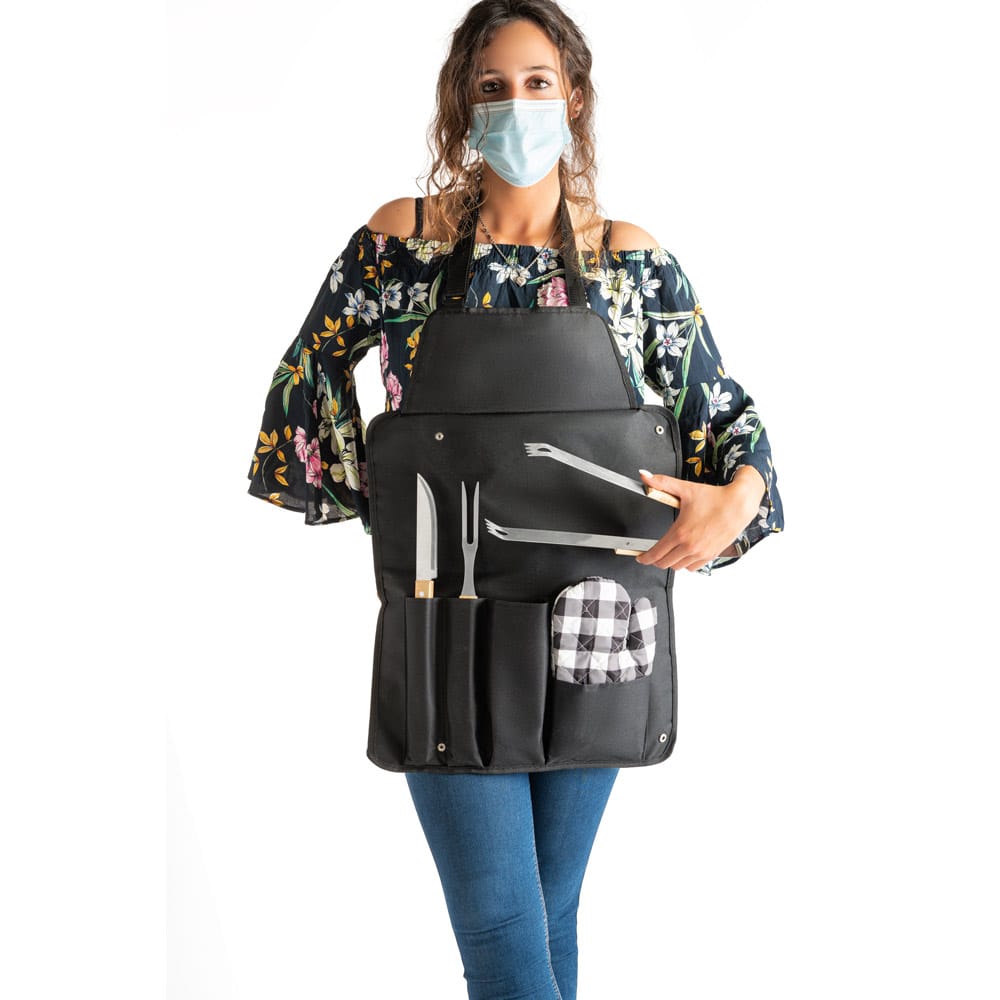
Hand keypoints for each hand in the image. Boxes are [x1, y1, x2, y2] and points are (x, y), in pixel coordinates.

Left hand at [634, 467, 764, 571]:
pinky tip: (684, 555)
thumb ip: (662, 483)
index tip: (640, 557)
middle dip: (655, 560)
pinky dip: (686, 564)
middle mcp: (690, 546)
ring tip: (668, 553)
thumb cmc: (715, 498)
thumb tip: (644, 476)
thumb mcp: (685, 489)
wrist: (739, 504)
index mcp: (680, 533)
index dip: (644, 558)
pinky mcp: (711, 555)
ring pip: (678, 567)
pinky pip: (693, 567)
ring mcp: (701, 553)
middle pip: (664, 564)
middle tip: (652, 555)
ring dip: (670, 562)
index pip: (656, 553)